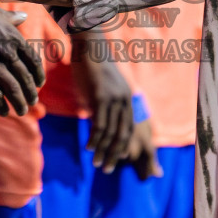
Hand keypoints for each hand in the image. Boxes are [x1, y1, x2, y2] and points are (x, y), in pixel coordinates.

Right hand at [0, 0, 42, 116]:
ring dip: (20, 103)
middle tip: (33, 101)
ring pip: (14, 89)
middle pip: (25, 77)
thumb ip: (9, 17)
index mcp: (13, 37)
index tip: (39, 83)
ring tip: (22, 110)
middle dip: (31, 92)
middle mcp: (7, 53)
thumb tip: (24, 16)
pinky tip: (3, 111)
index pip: (33, 60)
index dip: (38, 74)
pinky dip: (1, 106)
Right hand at [73, 37, 160, 176]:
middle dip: (115, 155)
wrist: (89, 47)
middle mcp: (124, 100)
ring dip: (103, 151)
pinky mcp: (101, 96)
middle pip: (122, 135)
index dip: (122, 147)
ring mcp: (113, 99)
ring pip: (110, 132)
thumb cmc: (92, 68)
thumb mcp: (102, 89)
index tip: (117, 160)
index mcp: (127, 99)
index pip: (128, 129)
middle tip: (107, 170)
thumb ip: (102, 107)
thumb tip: (96, 125)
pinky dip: (95, 139)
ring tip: (97, 164)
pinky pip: (99, 123)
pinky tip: (89, 148)